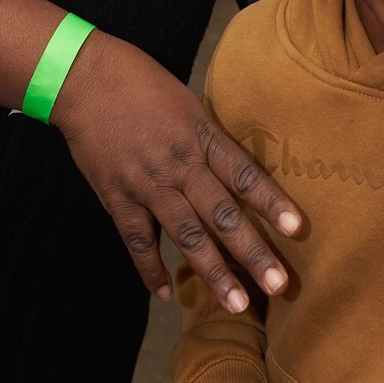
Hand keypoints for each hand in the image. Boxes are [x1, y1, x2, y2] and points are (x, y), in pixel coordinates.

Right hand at [51, 31, 301, 314]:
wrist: (86, 79)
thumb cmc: (142, 83)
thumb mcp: (187, 103)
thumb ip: (208, 140)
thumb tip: (232, 171)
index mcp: (200, 136)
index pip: (243, 174)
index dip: (271, 201)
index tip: (297, 228)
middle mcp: (179, 164)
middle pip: (222, 214)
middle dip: (252, 252)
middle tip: (278, 285)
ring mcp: (148, 184)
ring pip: (186, 235)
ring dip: (213, 272)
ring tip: (236, 303)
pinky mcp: (117, 198)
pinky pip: (138, 241)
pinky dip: (151, 269)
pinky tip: (165, 293)